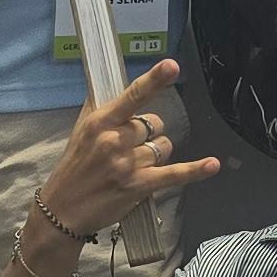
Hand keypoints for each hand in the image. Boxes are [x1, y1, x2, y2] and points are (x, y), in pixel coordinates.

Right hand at [35, 62, 219, 240]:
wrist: (63, 210)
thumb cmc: (73, 168)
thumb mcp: (80, 131)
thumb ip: (101, 107)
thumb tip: (111, 79)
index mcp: (100, 122)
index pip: (132, 96)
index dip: (154, 80)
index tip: (171, 66)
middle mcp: (114, 140)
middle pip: (154, 124)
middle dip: (148, 134)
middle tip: (129, 148)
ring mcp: (127, 164)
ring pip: (163, 147)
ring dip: (155, 154)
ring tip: (134, 166)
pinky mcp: (139, 186)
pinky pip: (174, 174)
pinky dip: (195, 170)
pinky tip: (212, 165)